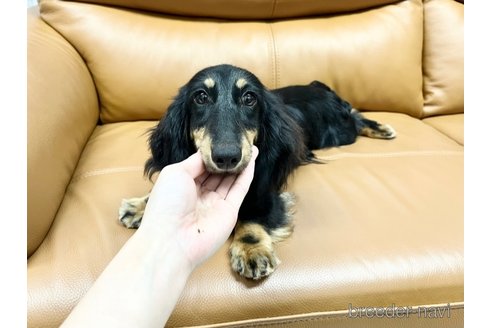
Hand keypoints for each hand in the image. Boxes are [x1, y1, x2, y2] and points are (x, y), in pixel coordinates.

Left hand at [139, 147, 257, 269]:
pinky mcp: (229, 213)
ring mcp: (215, 205)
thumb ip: (195, 161)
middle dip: (227, 160)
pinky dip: (246, 175)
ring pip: (231, 180)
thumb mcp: (176, 173)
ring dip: (240, 165)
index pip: (201, 166)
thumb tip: (209, 152)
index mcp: (183, 186)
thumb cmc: (167, 204)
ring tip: (250, 147)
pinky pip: (239, 190)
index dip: (212, 154)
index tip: (223, 140)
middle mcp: (199, 195)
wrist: (172, 240)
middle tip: (240, 143)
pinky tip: (252, 160)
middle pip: (217, 174)